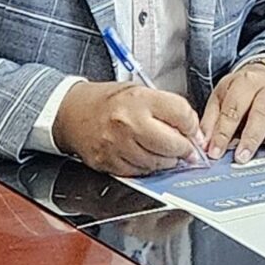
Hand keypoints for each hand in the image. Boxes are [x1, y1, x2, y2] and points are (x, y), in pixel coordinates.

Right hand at [54, 80, 205, 176]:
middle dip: (184, 149)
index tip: (193, 131)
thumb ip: (167, 109)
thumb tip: (192, 132)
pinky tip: (146, 157)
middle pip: (172, 144)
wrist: (71, 112)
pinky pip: (139, 173)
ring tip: (164, 152)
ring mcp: (117, 145)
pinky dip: (147, 168)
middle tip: (186, 149)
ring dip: (167, 161)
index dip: (192, 126)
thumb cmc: (107, 101)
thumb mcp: (140, 92)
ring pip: (157, 163)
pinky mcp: (108, 163)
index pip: (181, 114)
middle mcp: (128, 123)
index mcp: (139, 100)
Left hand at [201, 63, 264, 162]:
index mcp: (246, 82)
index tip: (215, 151)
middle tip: (243, 157)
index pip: (233, 109)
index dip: (223, 133)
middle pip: (261, 113)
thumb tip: (203, 144)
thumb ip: (212, 120)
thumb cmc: (243, 89)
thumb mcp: (222, 96)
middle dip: (251, 138)